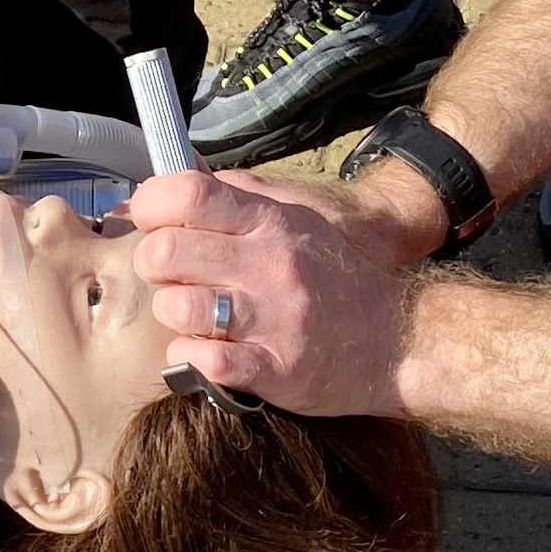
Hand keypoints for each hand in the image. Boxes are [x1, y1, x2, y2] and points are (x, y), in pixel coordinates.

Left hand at [127, 169, 419, 413]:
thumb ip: (241, 198)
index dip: (151, 207)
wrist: (399, 340)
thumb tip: (181, 182)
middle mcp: (271, 265)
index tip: (152, 223)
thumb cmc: (337, 277)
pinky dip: (190, 359)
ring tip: (191, 317)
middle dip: (154, 265)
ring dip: (172, 314)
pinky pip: (205, 362)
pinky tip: (203, 353)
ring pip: (178, 307)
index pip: (186, 195)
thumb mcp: (298, 219)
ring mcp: (274, 319)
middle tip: (172, 277)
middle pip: (166, 252)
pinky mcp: (277, 370)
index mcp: (272, 223)